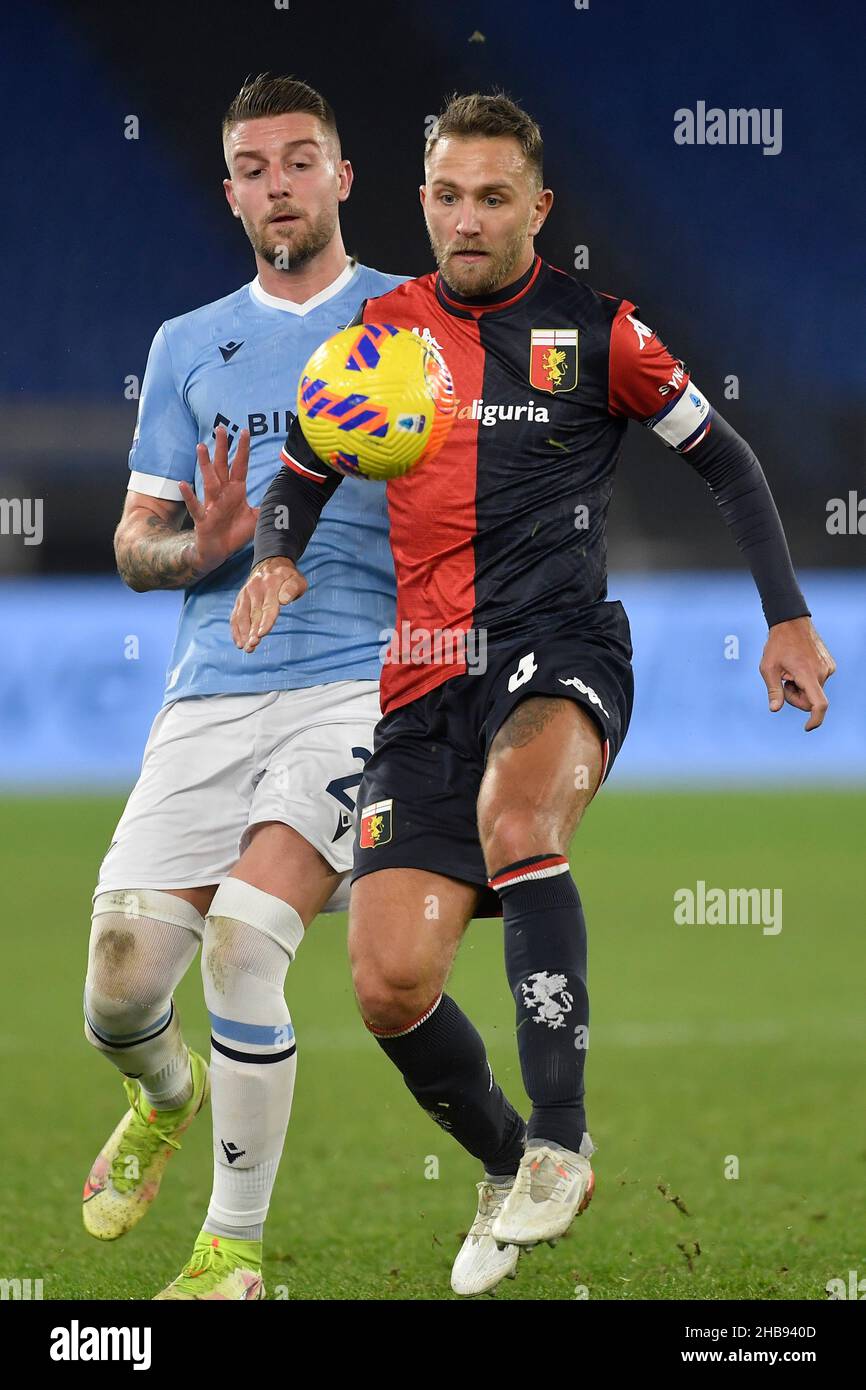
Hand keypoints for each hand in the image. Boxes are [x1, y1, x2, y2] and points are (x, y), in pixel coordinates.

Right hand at [178, 426, 258, 576]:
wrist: (219, 552)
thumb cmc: (234, 533)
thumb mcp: (256, 518)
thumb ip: (266, 506)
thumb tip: (283, 498)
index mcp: (236, 491)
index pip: (240, 466)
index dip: (242, 450)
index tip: (244, 431)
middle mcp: (223, 493)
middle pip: (222, 466)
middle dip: (221, 447)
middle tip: (220, 428)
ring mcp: (211, 504)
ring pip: (208, 480)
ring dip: (205, 464)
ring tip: (201, 446)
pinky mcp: (202, 519)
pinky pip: (195, 505)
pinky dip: (189, 495)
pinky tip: (183, 483)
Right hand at [231, 556, 307, 652]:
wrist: (270, 563)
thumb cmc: (287, 577)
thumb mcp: (297, 579)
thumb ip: (292, 588)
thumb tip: (283, 600)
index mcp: (270, 585)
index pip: (268, 607)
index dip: (265, 621)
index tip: (261, 634)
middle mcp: (255, 589)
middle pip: (253, 614)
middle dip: (252, 631)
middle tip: (252, 646)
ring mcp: (245, 594)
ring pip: (242, 616)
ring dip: (242, 633)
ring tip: (245, 648)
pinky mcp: (240, 599)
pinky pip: (235, 616)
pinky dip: (235, 629)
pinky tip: (239, 642)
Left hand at [759, 616, 835, 730]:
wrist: (791, 622)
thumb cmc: (777, 645)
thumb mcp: (768, 668)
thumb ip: (773, 690)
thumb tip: (774, 709)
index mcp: (808, 674)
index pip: (819, 704)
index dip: (815, 720)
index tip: (808, 727)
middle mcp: (823, 672)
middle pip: (810, 700)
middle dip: (795, 698)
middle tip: (783, 683)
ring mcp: (828, 668)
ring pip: (813, 691)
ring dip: (800, 687)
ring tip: (790, 671)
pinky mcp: (829, 665)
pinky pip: (817, 681)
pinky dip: (807, 680)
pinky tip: (798, 666)